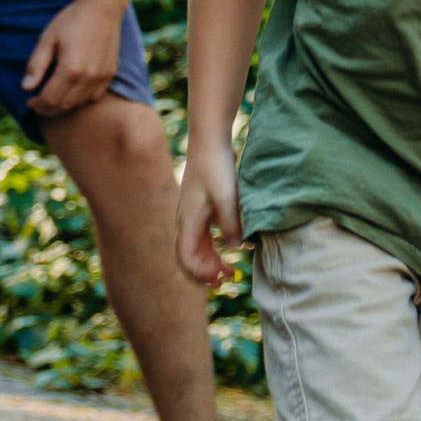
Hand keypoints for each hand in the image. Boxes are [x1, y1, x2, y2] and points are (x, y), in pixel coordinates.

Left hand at [22, 0, 126, 115]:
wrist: (102, 8)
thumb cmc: (72, 20)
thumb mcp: (47, 38)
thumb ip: (36, 64)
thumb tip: (26, 87)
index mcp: (70, 69)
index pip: (50, 98)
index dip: (37, 104)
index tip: (30, 101)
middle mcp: (88, 77)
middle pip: (64, 104)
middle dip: (48, 108)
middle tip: (38, 104)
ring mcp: (101, 77)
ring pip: (79, 103)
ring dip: (64, 105)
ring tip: (53, 98)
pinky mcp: (110, 74)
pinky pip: (94, 96)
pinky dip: (81, 99)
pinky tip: (72, 92)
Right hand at [176, 145, 241, 286]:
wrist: (209, 141)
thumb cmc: (216, 168)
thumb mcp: (227, 198)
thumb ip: (231, 225)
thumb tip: (235, 248)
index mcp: (188, 221)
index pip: (186, 258)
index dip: (200, 273)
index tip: (219, 278)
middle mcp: (185, 221)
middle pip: (188, 257)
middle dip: (205, 273)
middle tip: (227, 279)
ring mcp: (191, 216)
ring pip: (196, 249)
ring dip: (209, 262)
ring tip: (228, 271)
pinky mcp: (200, 209)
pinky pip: (202, 237)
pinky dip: (212, 249)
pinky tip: (227, 250)